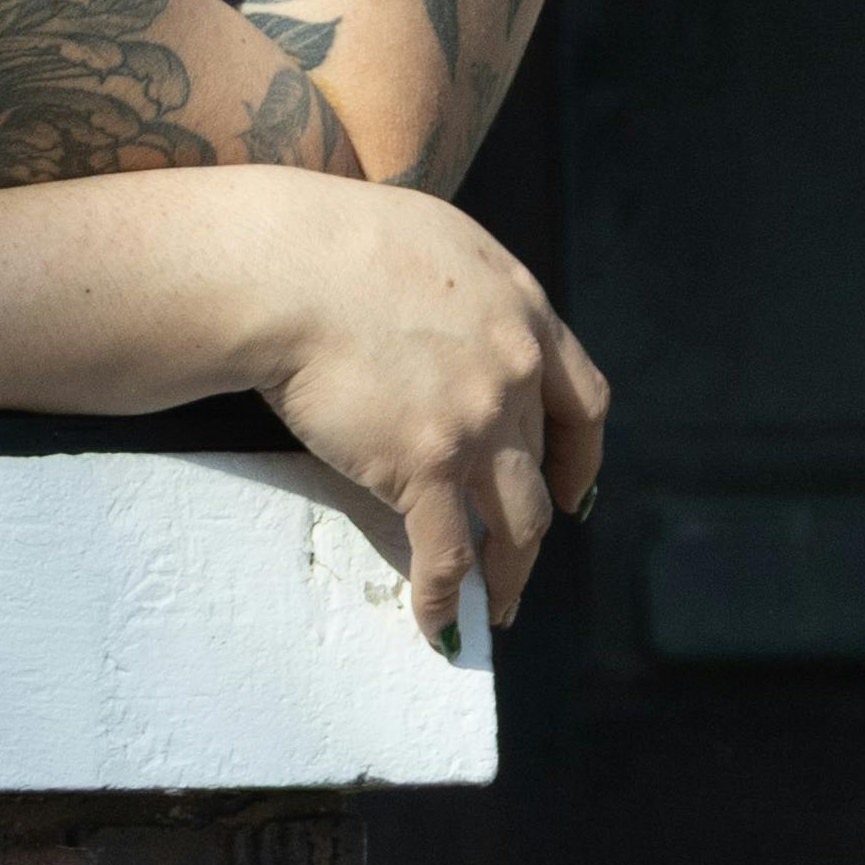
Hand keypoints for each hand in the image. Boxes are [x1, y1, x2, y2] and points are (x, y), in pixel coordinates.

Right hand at [221, 169, 610, 627]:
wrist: (282, 268)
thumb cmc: (329, 239)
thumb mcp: (435, 240)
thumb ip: (465, 292)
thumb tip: (449, 322)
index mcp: (522, 311)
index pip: (582, 400)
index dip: (580, 457)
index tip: (572, 491)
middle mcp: (515, 370)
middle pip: (541, 469)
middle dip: (533, 521)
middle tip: (515, 557)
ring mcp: (476, 423)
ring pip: (517, 524)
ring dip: (509, 574)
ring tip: (495, 606)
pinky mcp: (425, 467)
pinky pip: (448, 555)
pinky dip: (445, 599)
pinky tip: (436, 625)